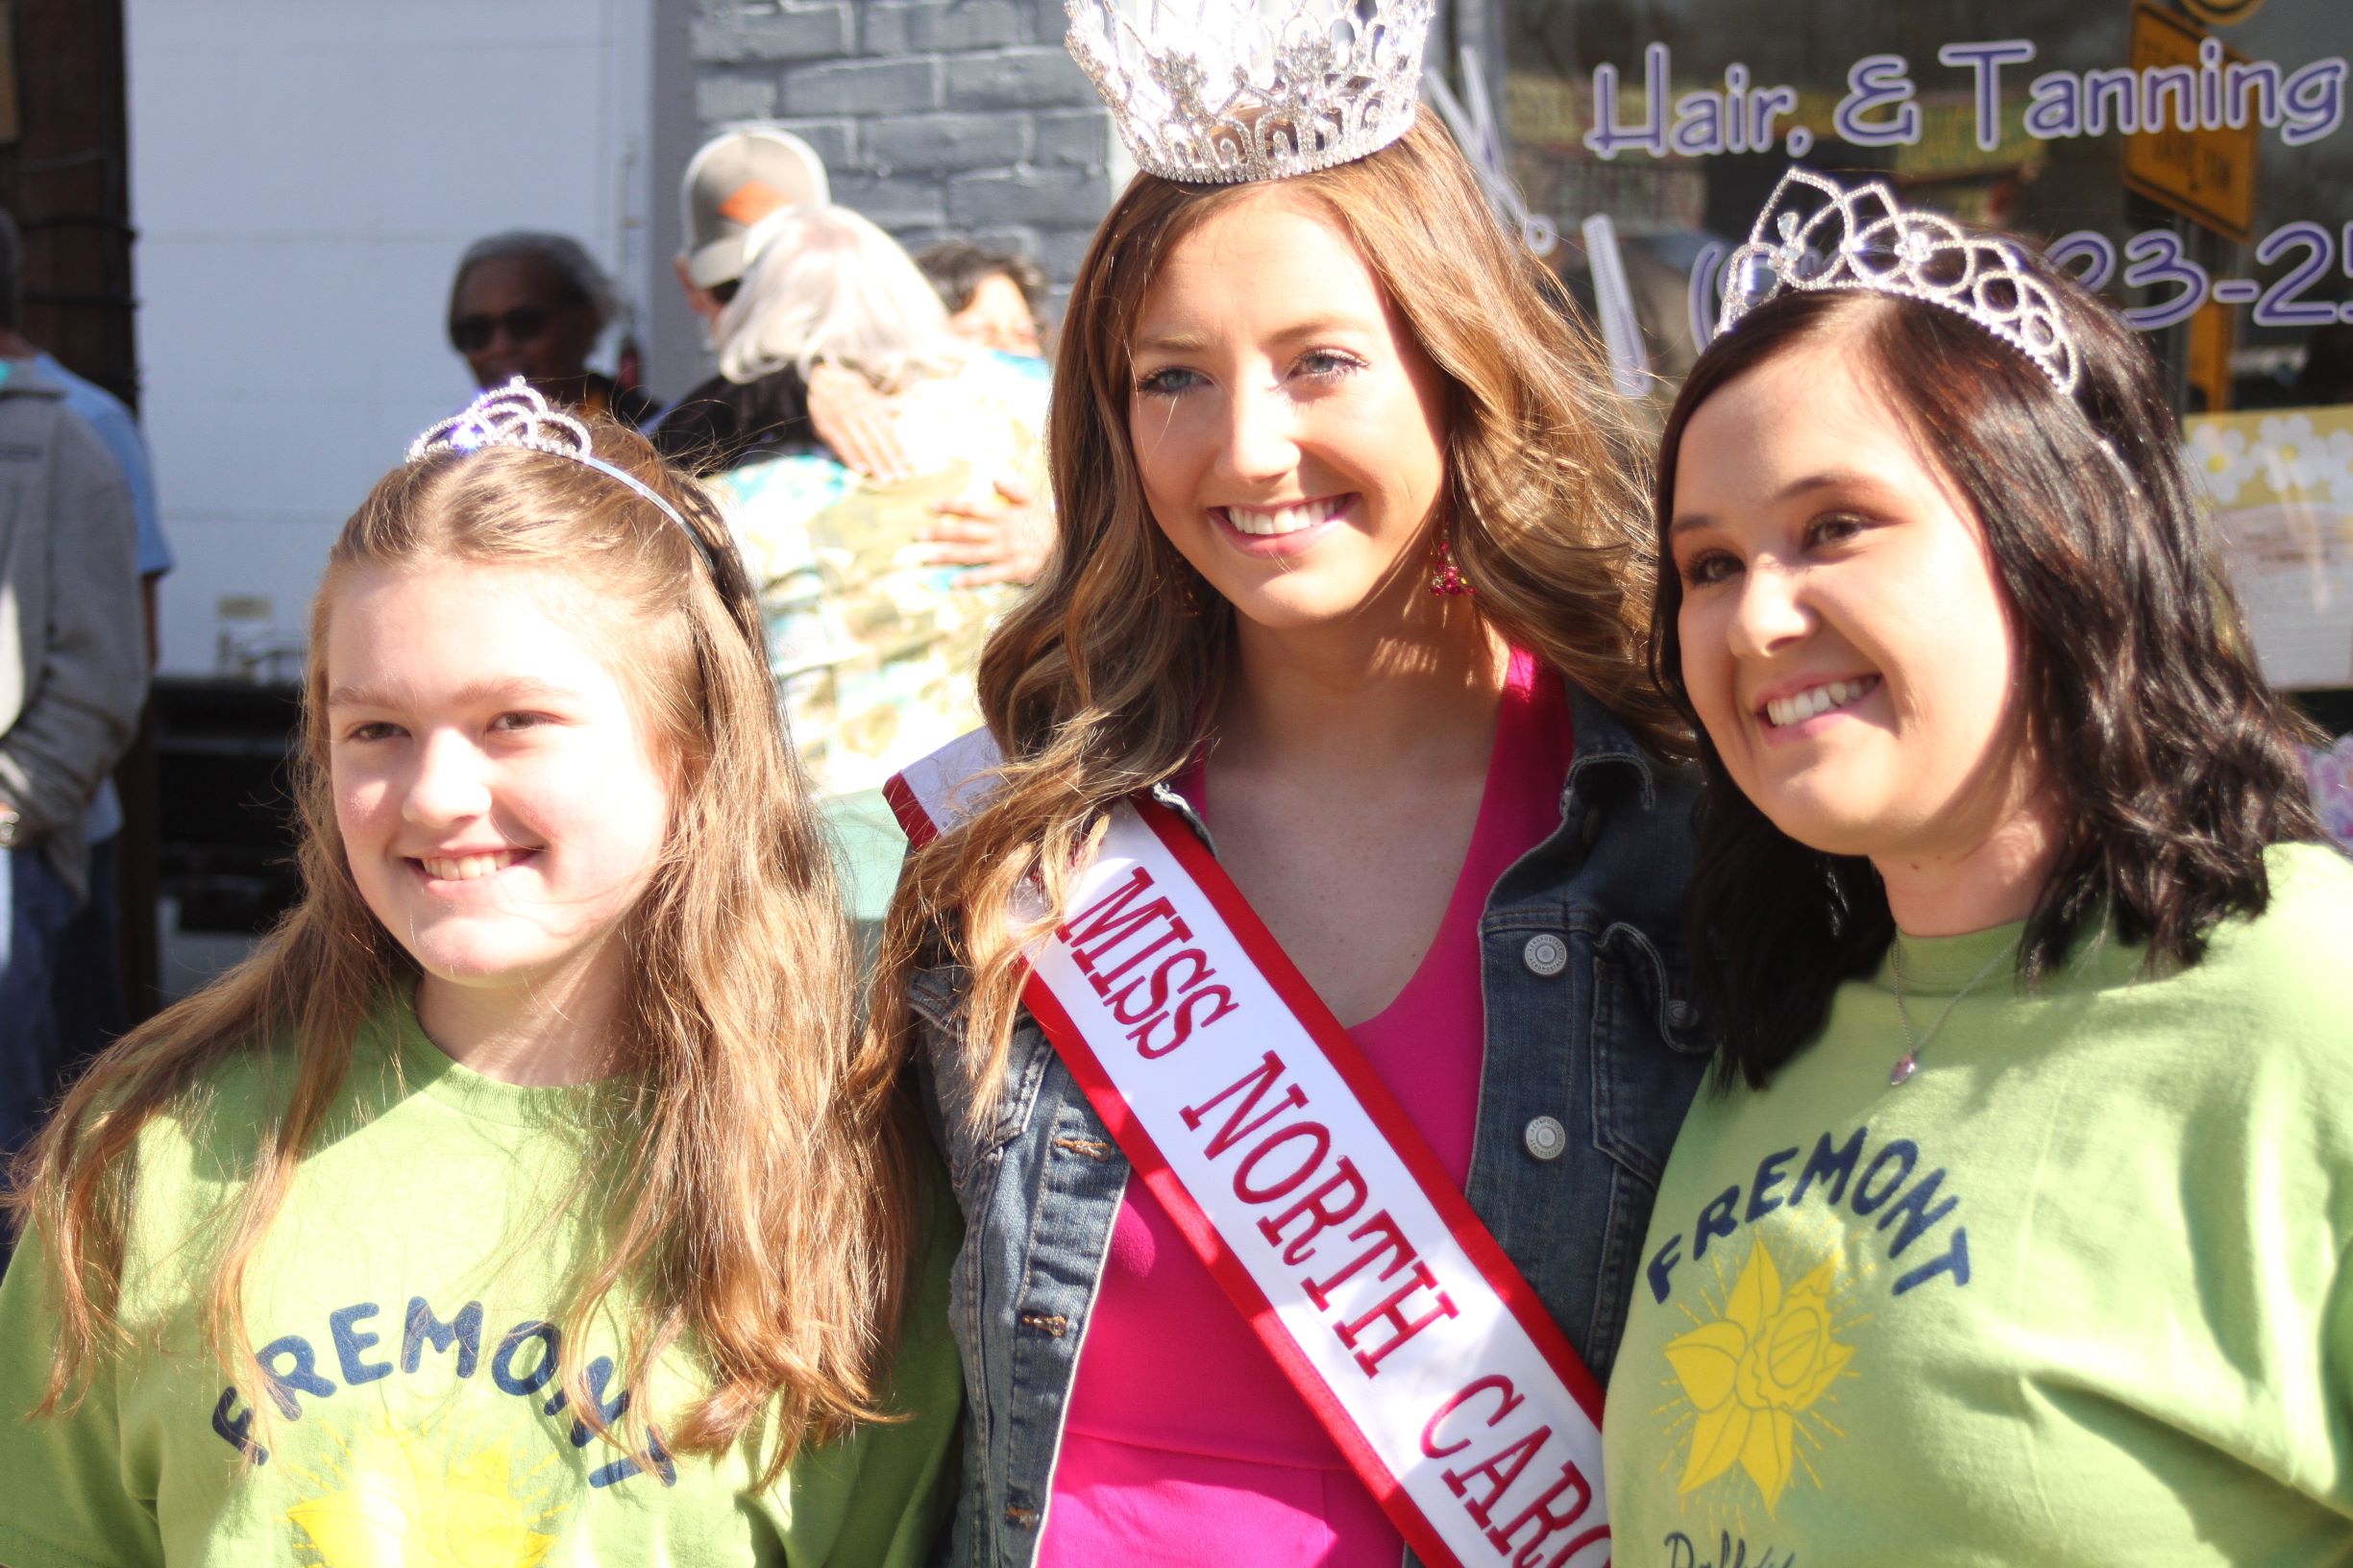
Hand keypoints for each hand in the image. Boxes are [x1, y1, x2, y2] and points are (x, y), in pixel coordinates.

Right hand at [807, 362, 913, 481]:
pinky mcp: (826, 426)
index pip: (887, 430)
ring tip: (884, 479)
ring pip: (860, 443)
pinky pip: (839, 443)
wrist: (821, 377)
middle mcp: (858, 412)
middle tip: (901, 478)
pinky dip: (850, 456)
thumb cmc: (851, 393)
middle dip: (889, 459)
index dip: (898, 448)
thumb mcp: (871, 394)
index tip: (910, 465)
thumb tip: (907, 405)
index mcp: (871, 406)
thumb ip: (888, 404)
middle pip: (876, 439)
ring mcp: (841, 418)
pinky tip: (860, 470)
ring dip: (872, 462)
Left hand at [920, 475, 1052, 587]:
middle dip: (941, 533)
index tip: (930, 507)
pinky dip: (972, 579)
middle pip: (966, 532)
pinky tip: (954, 582)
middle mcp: (1001, 533)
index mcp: (1003, 515)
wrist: (1068, 547)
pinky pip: (989, 575)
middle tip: (918, 535)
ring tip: (927, 558)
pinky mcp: (1014, 571)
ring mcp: (1006, 553)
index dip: (950, 507)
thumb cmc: (1045, 523)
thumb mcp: (1033, 500)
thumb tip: (994, 478)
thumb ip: (1013, 489)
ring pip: (972, 554)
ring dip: (949, 556)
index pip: (972, 508)